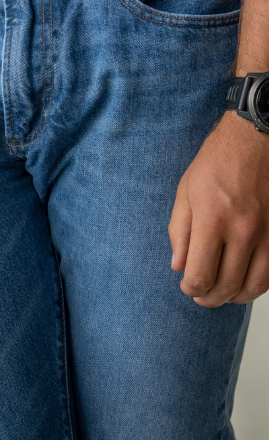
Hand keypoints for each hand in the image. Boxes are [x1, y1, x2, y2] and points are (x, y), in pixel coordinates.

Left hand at [169, 111, 268, 306]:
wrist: (255, 142)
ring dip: (235, 296)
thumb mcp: (186, 193)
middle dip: (209, 297)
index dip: (191, 288)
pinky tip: (243, 281)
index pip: (201, 274)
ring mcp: (267, 235)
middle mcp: (243, 231)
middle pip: (227, 286)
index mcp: (213, 220)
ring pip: (254, 286)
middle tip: (200, 295)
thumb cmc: (216, 163)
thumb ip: (180, 232)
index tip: (186, 285)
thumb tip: (178, 266)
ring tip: (221, 292)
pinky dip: (256, 285)